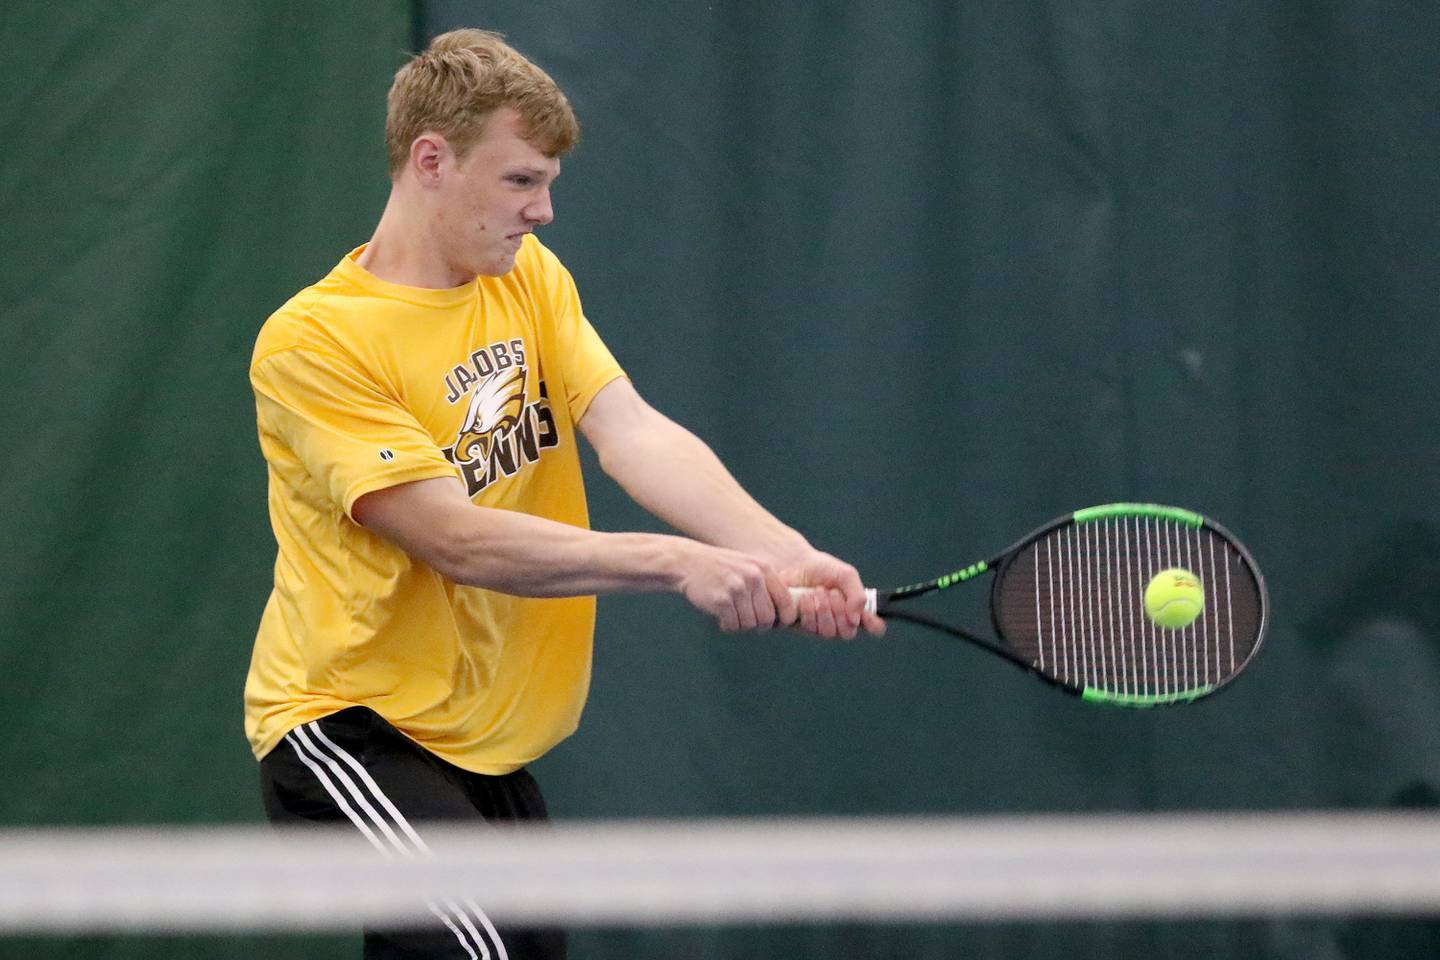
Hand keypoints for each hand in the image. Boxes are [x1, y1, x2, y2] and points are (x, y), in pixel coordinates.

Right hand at [673, 543, 796, 632]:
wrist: (687, 562)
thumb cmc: (720, 569)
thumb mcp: (748, 567)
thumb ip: (766, 584)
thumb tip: (785, 615)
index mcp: (763, 569)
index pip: (786, 601)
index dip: (784, 617)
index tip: (776, 624)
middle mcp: (753, 577)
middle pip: (767, 618)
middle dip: (758, 625)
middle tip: (746, 621)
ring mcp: (737, 588)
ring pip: (750, 624)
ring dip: (740, 625)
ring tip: (730, 615)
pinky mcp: (722, 600)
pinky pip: (733, 625)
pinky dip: (727, 626)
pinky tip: (720, 617)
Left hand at [778, 550, 885, 638]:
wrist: (793, 564)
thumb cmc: (821, 568)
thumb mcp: (846, 575)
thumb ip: (858, 595)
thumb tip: (856, 619)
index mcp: (854, 609)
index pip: (873, 627)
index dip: (874, 626)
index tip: (868, 619)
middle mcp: (839, 621)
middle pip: (848, 633)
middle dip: (840, 611)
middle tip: (832, 593)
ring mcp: (821, 627)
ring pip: (829, 632)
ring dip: (824, 610)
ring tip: (817, 591)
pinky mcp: (802, 627)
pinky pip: (811, 629)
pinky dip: (809, 611)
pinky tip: (805, 598)